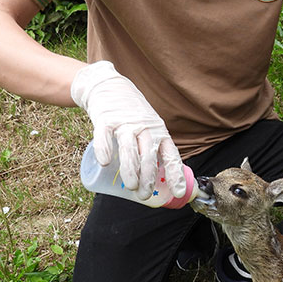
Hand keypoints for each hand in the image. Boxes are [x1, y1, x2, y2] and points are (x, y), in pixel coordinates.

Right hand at [70, 61, 185, 200]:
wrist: (109, 86)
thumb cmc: (132, 115)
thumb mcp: (150, 128)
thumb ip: (153, 150)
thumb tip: (158, 182)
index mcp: (159, 132)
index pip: (170, 154)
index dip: (175, 173)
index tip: (178, 191)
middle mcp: (145, 127)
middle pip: (149, 155)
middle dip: (148, 177)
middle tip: (145, 195)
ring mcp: (125, 123)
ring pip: (130, 149)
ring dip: (131, 169)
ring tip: (131, 186)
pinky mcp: (106, 118)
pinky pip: (105, 136)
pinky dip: (104, 149)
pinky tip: (105, 162)